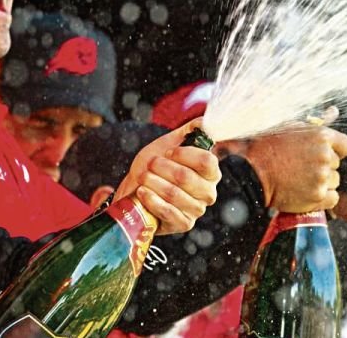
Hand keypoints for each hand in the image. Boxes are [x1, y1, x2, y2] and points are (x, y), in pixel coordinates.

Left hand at [114, 120, 220, 235]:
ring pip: (174, 194)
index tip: (169, 151)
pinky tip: (142, 192)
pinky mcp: (183, 224)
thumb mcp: (170, 143)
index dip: (185, 154)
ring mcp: (196, 210)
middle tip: (150, 164)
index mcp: (210, 172)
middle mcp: (208, 193)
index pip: (207, 161)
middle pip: (186, 177)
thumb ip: (190, 130)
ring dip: (153, 182)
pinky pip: (168, 212)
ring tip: (143, 177)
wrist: (136, 188)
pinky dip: (152, 200)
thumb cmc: (155, 166)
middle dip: (162, 167)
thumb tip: (205, 121)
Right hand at [238, 124, 346, 213]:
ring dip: (321, 182)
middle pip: (336, 164)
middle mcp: (325, 156)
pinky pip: (332, 198)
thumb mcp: (290, 127)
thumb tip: (334, 111)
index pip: (346, 146)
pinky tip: (304, 191)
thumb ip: (314, 124)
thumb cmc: (267, 147)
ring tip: (298, 179)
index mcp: (321, 136)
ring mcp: (322, 177)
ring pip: (334, 181)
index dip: (334, 150)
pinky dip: (321, 197)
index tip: (321, 154)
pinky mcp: (317, 196)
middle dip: (322, 166)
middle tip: (300, 166)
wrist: (250, 172)